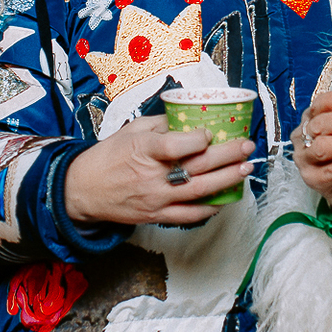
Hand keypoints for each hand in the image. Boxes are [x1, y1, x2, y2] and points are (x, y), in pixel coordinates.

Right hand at [64, 115, 254, 226]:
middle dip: (227, 156)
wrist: (84, 190)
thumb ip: (160, 124)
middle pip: (197, 166)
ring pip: (199, 191)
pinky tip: (224, 198)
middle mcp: (152, 176)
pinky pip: (189, 215)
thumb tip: (188, 116)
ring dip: (227, 180)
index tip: (211, 133)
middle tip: (247, 145)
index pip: (176, 145)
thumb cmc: (108, 156)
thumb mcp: (130, 131)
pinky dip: (209, 208)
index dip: (199, 139)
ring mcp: (156, 198)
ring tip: (246, 168)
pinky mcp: (157, 216)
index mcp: (143, 150)